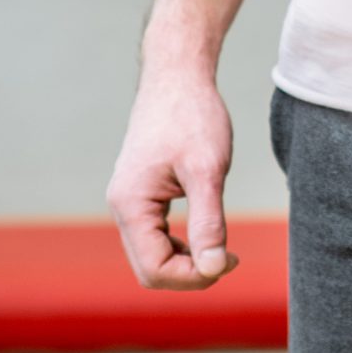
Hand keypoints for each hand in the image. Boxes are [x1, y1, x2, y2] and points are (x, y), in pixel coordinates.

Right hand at [107, 58, 239, 289]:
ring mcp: (128, 200)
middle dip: (189, 272)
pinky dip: (180, 243)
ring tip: (222, 248)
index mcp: (131, 204)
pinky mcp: (140, 193)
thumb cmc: (193, 116)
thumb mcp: (208, 170)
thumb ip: (209, 221)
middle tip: (230, 258)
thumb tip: (212, 269)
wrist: (178, 76)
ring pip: (151, 254)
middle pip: (149, 268)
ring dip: (185, 260)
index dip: (194, 276)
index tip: (230, 259)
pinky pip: (154, 235)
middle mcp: (121, 207)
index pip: (155, 269)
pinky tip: (207, 233)